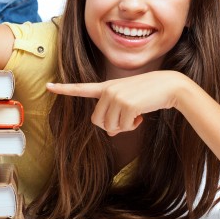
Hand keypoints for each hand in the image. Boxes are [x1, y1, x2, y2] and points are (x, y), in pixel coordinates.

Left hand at [47, 71, 184, 135]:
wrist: (170, 86)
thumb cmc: (150, 94)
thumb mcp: (129, 102)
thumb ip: (115, 114)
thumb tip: (111, 132)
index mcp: (107, 86)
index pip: (82, 88)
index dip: (64, 89)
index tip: (49, 86)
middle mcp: (108, 90)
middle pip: (97, 121)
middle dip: (111, 126)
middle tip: (127, 119)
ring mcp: (116, 97)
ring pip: (109, 126)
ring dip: (123, 127)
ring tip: (135, 115)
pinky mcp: (126, 105)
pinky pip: (122, 127)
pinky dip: (132, 126)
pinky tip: (141, 116)